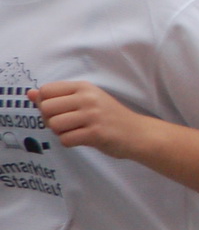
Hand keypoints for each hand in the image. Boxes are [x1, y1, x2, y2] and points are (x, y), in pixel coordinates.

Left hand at [29, 81, 154, 159]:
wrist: (137, 133)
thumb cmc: (108, 116)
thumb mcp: (86, 100)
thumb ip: (58, 97)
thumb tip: (30, 94)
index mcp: (84, 87)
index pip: (46, 90)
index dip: (46, 104)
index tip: (60, 110)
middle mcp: (88, 98)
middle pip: (46, 108)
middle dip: (51, 120)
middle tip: (67, 124)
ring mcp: (93, 115)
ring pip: (54, 125)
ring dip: (60, 132)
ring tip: (75, 131)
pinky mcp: (96, 133)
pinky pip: (65, 140)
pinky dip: (70, 142)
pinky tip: (82, 138)